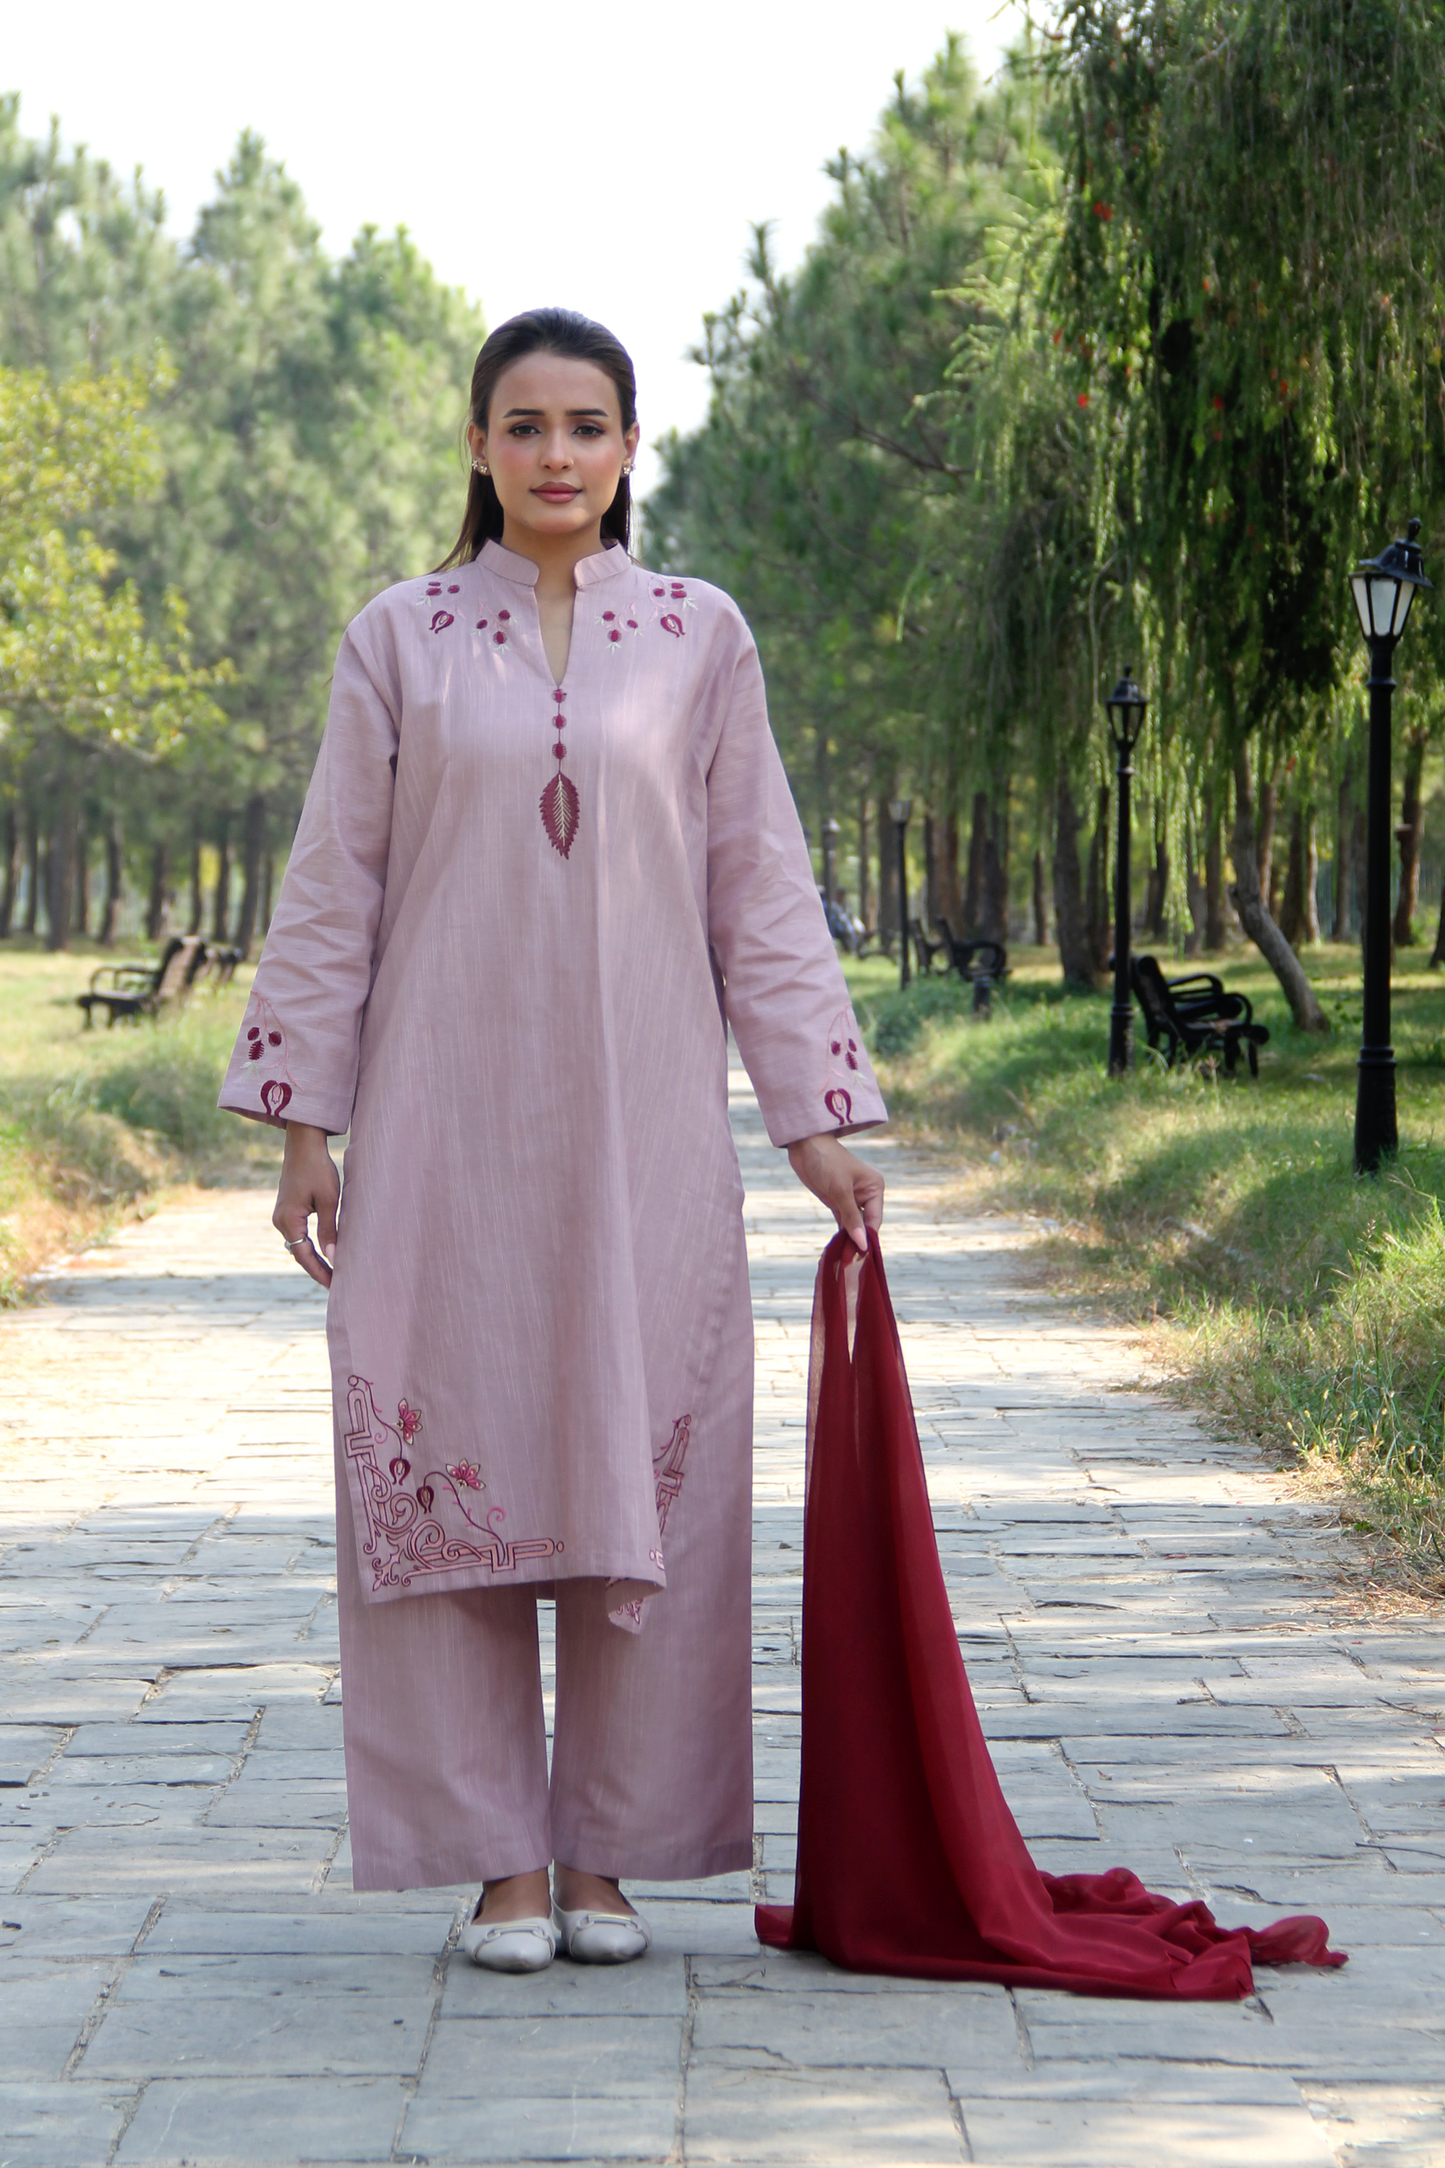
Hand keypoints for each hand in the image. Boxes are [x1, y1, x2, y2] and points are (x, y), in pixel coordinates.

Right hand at [273, 1122, 339, 1288]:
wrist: (303, 1144)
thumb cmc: (319, 1169)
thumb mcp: (330, 1201)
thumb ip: (330, 1231)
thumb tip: (333, 1259)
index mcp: (289, 1221)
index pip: (305, 1257)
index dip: (320, 1273)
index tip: (335, 1286)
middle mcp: (280, 1221)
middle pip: (299, 1254)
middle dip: (318, 1269)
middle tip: (337, 1284)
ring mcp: (281, 1215)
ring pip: (298, 1245)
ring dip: (314, 1258)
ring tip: (333, 1272)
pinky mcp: (286, 1209)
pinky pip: (297, 1234)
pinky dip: (309, 1246)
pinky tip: (324, 1252)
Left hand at [787, 1133, 884, 1254]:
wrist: (805, 1145)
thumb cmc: (827, 1162)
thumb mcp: (840, 1191)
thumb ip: (852, 1218)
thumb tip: (863, 1243)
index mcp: (875, 1188)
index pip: (875, 1219)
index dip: (868, 1237)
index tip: (862, 1256)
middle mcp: (866, 1194)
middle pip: (866, 1224)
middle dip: (859, 1240)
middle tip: (852, 1262)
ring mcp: (851, 1199)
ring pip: (854, 1225)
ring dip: (849, 1238)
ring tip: (845, 1260)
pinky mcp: (837, 1201)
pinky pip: (843, 1221)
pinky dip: (841, 1233)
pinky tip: (839, 1248)